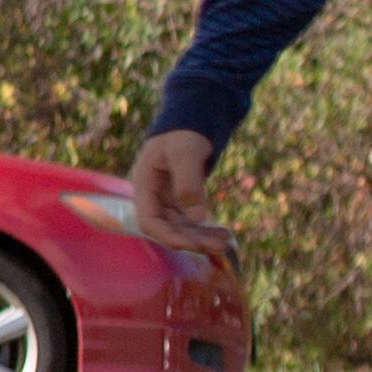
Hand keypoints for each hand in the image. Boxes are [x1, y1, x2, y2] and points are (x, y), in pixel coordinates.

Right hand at [128, 129, 229, 254]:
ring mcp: (167, 200)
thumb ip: (189, 184)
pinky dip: (207, 229)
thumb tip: (197, 218)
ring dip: (203, 238)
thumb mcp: (185, 154)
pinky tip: (226, 235)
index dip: (168, 237)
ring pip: (183, 228)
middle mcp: (153, 197)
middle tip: (220, 247)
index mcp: (144, 186)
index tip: (192, 245)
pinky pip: (192, 222)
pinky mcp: (181, 201)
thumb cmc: (183, 135)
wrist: (190, 124)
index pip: (149, 221)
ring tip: (228, 243)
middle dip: (193, 240)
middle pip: (169, 229)